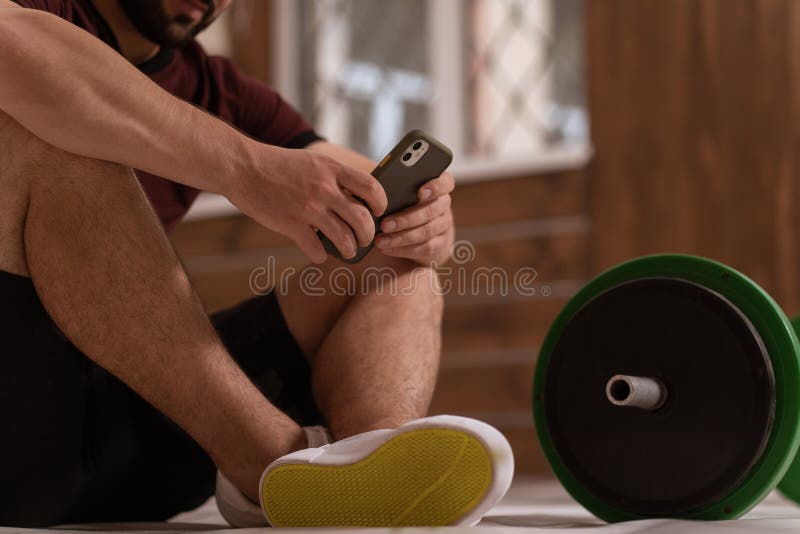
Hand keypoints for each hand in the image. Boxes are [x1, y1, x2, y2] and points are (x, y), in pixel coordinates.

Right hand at [227, 144, 387, 263]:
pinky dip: (322, 255)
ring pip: (344, 238)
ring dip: (350, 249)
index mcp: (331, 169)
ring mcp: (307, 208)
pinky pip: (317, 250)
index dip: (380, 203)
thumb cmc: (278, 166)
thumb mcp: (312, 162)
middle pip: (362, 218)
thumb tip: (358, 198)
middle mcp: (323, 188)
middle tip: (365, 239)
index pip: (371, 187)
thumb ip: (334, 177)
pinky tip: (319, 252)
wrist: (241, 167)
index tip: (377, 211)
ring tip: (348, 251)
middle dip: (368, 234)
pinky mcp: (291, 225)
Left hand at [374, 171, 454, 264]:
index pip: (445, 182)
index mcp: (438, 186)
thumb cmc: (405, 205)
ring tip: (380, 240)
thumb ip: (397, 190)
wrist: (420, 231)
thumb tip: (378, 192)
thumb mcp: (403, 194)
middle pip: (431, 211)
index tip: (420, 193)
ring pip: (426, 231)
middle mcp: (444, 204)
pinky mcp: (440, 244)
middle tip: (384, 225)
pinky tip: (387, 248)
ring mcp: (444, 225)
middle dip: (405, 219)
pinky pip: (424, 248)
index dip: (435, 187)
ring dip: (401, 237)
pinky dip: (403, 249)